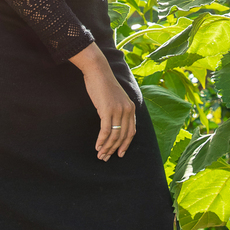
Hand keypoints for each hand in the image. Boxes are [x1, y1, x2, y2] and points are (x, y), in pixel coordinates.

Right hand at [72, 43, 135, 159]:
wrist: (98, 71)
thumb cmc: (104, 85)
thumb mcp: (116, 98)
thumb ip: (119, 110)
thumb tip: (115, 125)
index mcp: (131, 108)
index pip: (131, 132)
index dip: (125, 145)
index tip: (119, 154)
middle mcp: (127, 110)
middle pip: (122, 136)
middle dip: (114, 149)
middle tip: (105, 158)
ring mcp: (118, 110)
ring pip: (114, 135)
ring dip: (107, 147)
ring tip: (100, 155)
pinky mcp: (108, 110)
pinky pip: (106, 130)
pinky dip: (101, 140)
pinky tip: (97, 147)